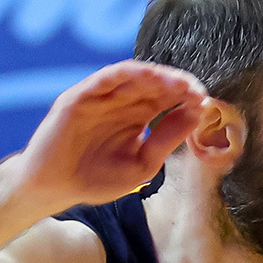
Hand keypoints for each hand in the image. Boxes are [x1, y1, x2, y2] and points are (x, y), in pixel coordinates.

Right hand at [9, 61, 208, 212]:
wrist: (55, 188)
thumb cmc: (97, 179)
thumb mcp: (142, 163)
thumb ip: (166, 140)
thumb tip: (196, 116)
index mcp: (137, 118)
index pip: (167, 100)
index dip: (187, 98)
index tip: (206, 103)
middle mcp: (121, 103)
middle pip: (154, 85)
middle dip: (177, 86)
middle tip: (197, 91)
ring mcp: (100, 98)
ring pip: (133, 78)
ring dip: (157, 77)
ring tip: (178, 83)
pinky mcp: (80, 97)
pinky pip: (105, 78)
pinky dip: (127, 74)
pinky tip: (147, 75)